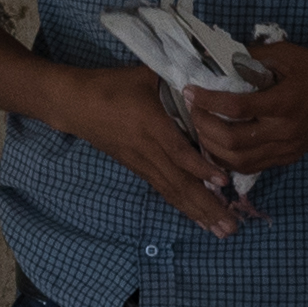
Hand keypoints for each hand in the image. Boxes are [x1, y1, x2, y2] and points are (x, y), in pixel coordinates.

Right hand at [49, 60, 246, 238]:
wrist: (76, 104)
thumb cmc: (112, 85)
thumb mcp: (146, 75)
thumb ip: (177, 79)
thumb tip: (212, 77)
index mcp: (151, 124)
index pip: (177, 151)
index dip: (200, 168)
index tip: (223, 182)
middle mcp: (147, 149)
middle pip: (179, 182)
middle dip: (206, 206)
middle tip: (231, 227)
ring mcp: (141, 162)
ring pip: (173, 192)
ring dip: (198, 213)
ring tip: (221, 231)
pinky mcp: (138, 168)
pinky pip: (164, 190)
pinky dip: (184, 206)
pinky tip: (200, 220)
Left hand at [186, 38, 307, 183]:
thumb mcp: (285, 54)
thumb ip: (251, 56)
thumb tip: (217, 57)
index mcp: (284, 102)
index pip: (237, 108)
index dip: (208, 101)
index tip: (190, 91)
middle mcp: (285, 130)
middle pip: (233, 140)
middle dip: (204, 126)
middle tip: (191, 110)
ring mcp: (287, 148)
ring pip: (239, 161)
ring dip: (212, 147)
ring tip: (200, 128)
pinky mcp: (288, 157)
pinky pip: (252, 167)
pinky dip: (229, 159)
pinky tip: (217, 144)